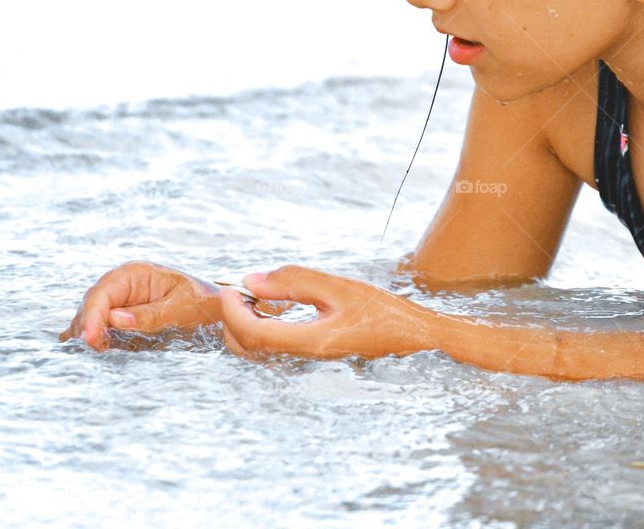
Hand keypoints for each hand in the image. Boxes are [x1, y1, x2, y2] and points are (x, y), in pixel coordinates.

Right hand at [60, 261, 295, 350]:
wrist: (216, 309)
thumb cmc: (202, 304)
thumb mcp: (180, 309)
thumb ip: (148, 315)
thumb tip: (115, 319)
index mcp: (134, 274)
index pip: (102, 294)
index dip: (93, 317)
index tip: (91, 340)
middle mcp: (122, 285)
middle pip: (91, 306)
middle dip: (89, 328)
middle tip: (95, 352)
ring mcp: (119, 301)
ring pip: (92, 318)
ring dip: (91, 336)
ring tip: (95, 354)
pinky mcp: (121, 318)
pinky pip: (101, 328)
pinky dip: (96, 339)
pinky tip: (94, 351)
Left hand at [219, 265, 430, 359]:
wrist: (414, 337)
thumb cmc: (383, 311)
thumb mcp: (340, 287)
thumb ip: (295, 282)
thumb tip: (252, 281)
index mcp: (310, 342)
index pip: (252, 334)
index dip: (231, 311)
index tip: (230, 288)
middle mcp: (305, 359)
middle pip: (248, 349)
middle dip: (233, 320)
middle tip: (238, 291)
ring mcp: (309, 363)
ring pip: (259, 353)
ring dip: (246, 326)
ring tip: (256, 297)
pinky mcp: (314, 360)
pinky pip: (275, 350)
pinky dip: (262, 331)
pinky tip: (275, 310)